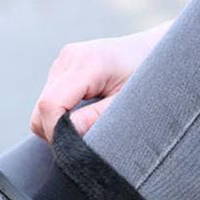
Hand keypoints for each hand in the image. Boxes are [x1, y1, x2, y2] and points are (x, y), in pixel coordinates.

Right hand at [30, 21, 172, 142]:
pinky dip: (60, 114)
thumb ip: (95, 119)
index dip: (54, 132)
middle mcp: (69, 57)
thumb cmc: (150, 79)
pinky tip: (84, 111)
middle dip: (55, 130)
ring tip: (90, 121)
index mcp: (88, 62)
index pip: (50, 105)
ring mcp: (62, 61)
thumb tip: (63, 138)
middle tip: (85, 138)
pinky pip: (47, 101)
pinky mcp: (61, 67)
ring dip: (58, 123)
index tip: (72, 148)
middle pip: (41, 108)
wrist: (158, 51)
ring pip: (41, 107)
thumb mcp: (127, 103)